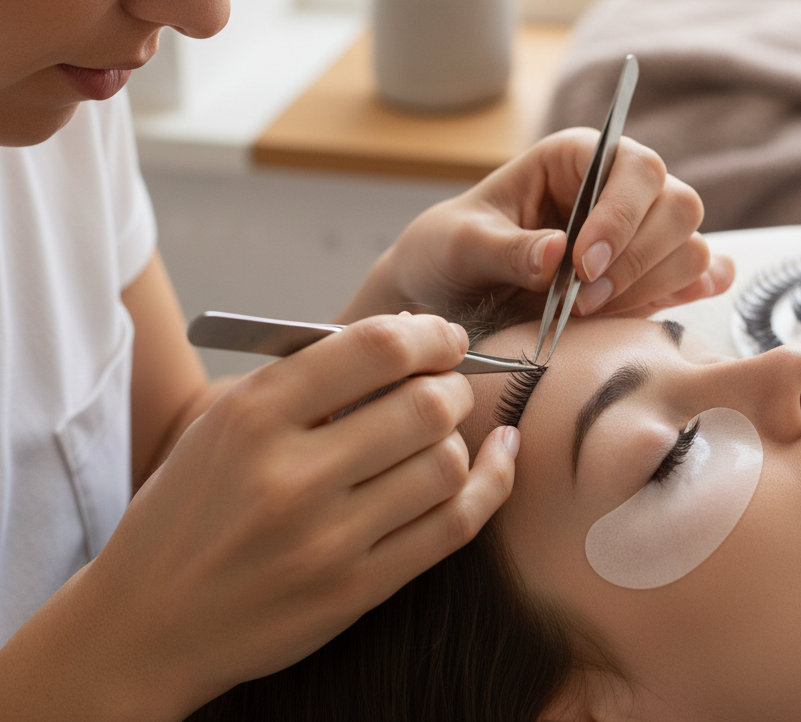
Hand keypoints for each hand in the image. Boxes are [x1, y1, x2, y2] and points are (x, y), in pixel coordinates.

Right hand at [2, 314, 516, 720]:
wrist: (144, 624)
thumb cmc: (189, 507)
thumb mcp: (224, 421)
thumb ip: (308, 378)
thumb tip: (408, 337)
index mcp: (254, 415)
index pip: (376, 348)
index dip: (431, 333)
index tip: (445, 335)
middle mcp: (292, 475)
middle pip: (426, 405)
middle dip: (455, 383)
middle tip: (450, 382)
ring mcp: (327, 540)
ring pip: (445, 463)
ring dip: (461, 436)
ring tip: (444, 430)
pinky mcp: (354, 591)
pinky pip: (453, 527)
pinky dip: (490, 483)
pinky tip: (499, 456)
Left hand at [346, 127, 734, 320]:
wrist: (446, 299)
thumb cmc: (448, 252)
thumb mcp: (460, 245)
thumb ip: (506, 248)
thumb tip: (558, 253)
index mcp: (576, 158)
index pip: (635, 166)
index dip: (620, 214)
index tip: (583, 265)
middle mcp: (617, 190)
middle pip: (679, 206)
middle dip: (638, 259)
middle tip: (582, 302)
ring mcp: (638, 235)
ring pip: (691, 249)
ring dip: (651, 287)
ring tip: (589, 313)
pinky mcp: (647, 278)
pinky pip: (698, 277)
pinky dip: (692, 292)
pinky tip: (659, 306)